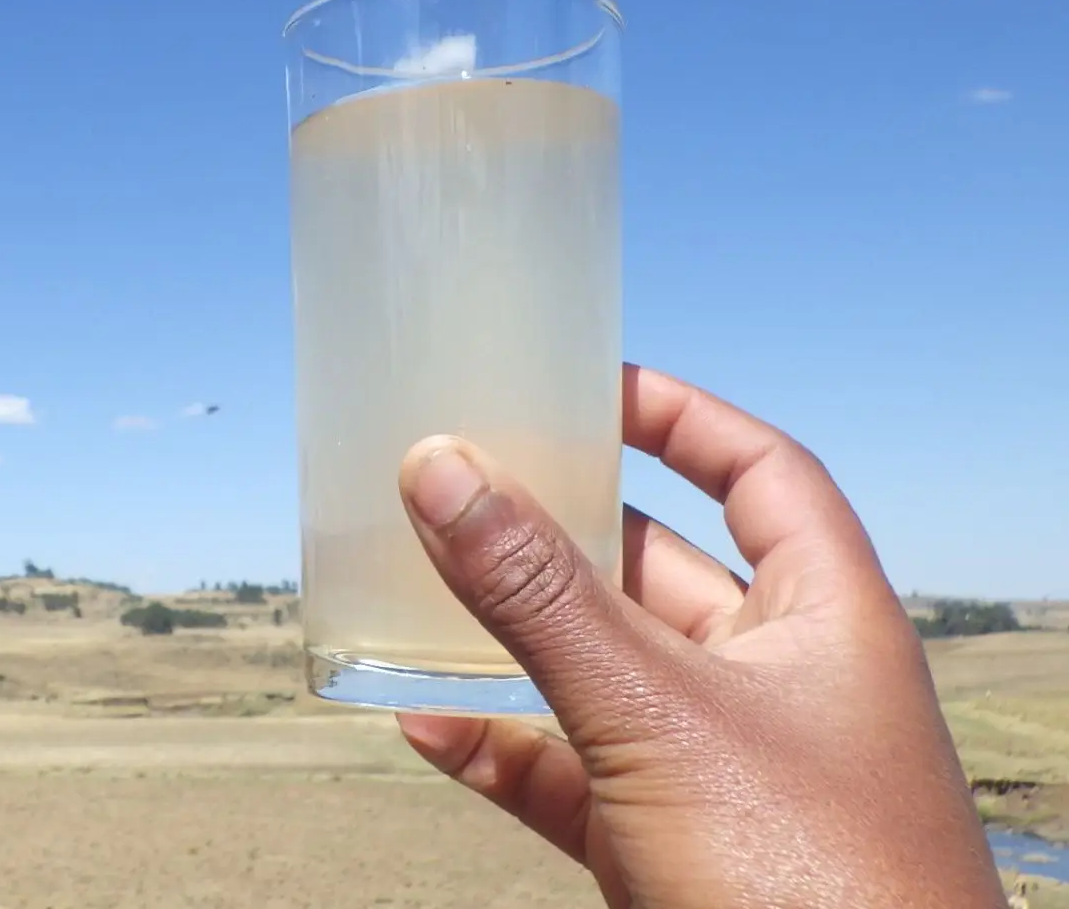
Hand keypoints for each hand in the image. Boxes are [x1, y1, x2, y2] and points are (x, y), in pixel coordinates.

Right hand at [393, 365, 1004, 908]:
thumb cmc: (807, 877)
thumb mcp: (657, 712)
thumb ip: (539, 596)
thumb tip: (438, 467)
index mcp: (826, 619)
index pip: (760, 474)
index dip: (680, 418)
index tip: (586, 381)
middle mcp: (777, 683)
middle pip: (656, 569)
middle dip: (559, 528)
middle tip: (462, 477)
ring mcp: (720, 772)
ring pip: (598, 676)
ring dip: (509, 641)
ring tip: (414, 584)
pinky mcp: (667, 851)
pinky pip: (568, 777)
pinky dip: (499, 749)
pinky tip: (422, 722)